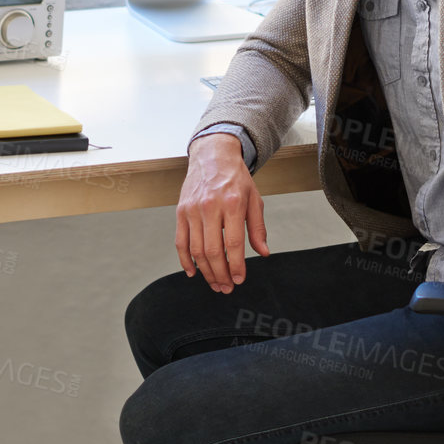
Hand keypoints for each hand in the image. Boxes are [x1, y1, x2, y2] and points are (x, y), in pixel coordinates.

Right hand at [176, 133, 268, 291]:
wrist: (213, 156)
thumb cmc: (235, 178)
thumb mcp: (254, 199)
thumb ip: (257, 228)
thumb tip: (263, 252)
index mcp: (231, 204)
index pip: (234, 243)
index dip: (237, 266)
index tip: (240, 280)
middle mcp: (210, 207)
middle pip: (213, 251)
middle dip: (221, 274)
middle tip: (227, 287)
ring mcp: (192, 210)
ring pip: (196, 250)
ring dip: (206, 272)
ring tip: (215, 283)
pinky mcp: (180, 212)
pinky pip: (180, 241)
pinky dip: (185, 260)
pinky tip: (193, 272)